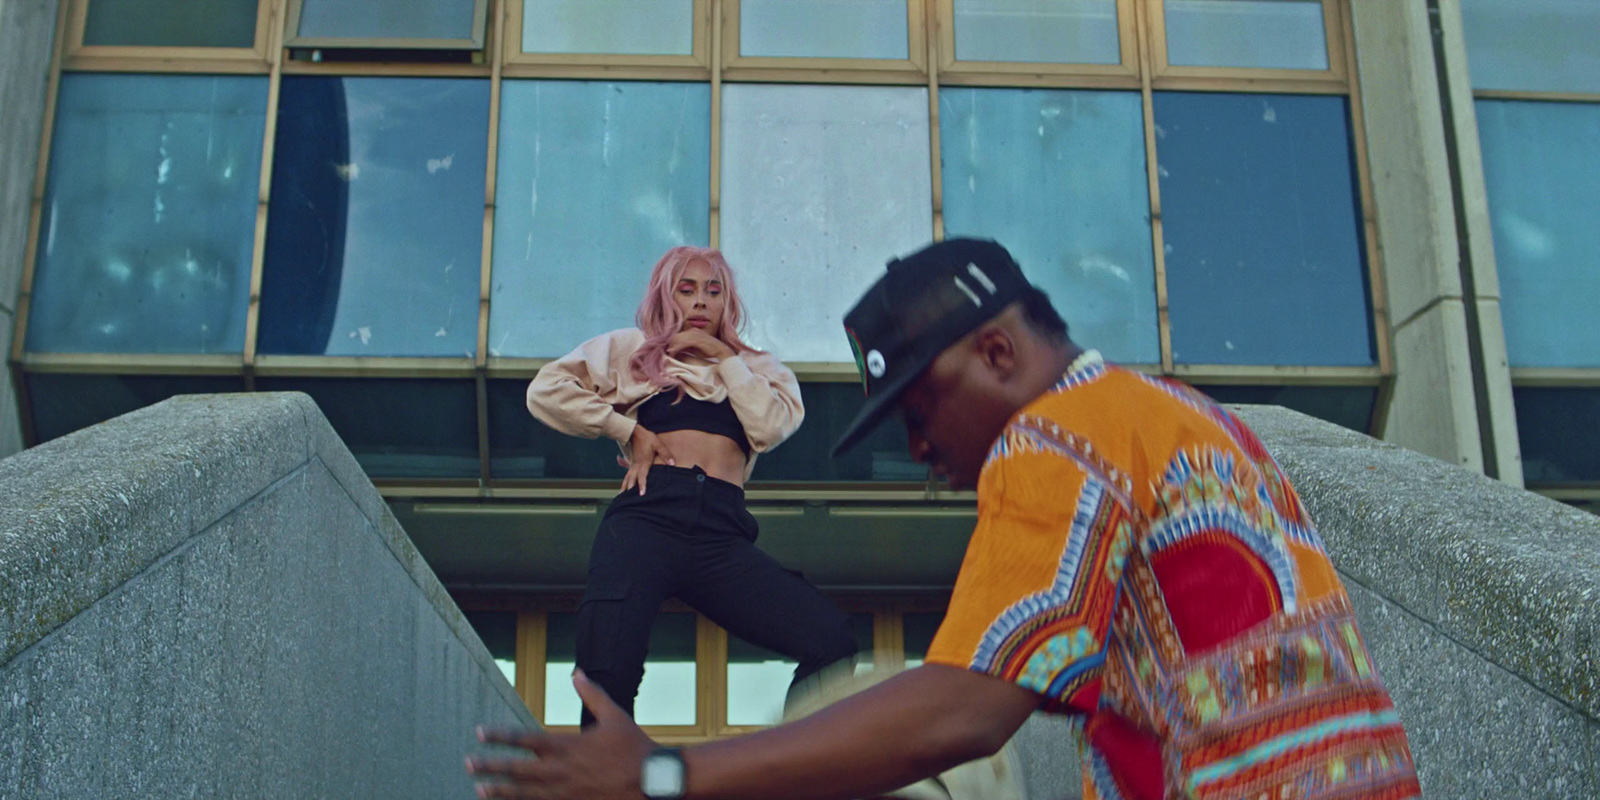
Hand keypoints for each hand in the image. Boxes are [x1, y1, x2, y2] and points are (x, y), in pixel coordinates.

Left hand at [466, 671, 656, 799]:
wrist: (654, 782)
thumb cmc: (634, 747)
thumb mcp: (614, 715)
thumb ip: (591, 694)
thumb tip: (576, 672)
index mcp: (569, 745)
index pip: (526, 740)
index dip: (501, 736)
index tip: (481, 733)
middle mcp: (562, 771)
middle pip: (518, 770)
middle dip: (491, 766)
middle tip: (468, 763)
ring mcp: (566, 793)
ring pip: (525, 794)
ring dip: (500, 791)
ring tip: (479, 789)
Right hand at [622, 425, 674, 495]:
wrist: (635, 432)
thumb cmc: (647, 438)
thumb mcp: (658, 444)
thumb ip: (665, 453)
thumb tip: (672, 463)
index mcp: (644, 462)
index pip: (642, 475)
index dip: (642, 485)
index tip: (642, 494)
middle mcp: (636, 465)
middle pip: (632, 479)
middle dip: (630, 489)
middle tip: (628, 500)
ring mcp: (633, 464)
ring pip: (628, 478)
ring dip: (625, 487)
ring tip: (622, 496)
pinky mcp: (632, 464)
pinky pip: (627, 475)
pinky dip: (625, 482)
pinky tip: (623, 488)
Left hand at [666, 329, 734, 360]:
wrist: (721, 352)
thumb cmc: (708, 351)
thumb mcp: (695, 348)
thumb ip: (686, 346)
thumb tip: (675, 350)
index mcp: (692, 331)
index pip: (677, 335)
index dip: (670, 342)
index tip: (664, 349)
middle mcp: (693, 330)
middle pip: (676, 336)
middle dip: (668, 344)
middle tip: (662, 352)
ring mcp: (695, 334)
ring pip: (678, 339)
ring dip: (671, 346)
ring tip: (666, 353)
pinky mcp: (697, 339)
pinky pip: (683, 343)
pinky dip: (676, 348)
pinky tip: (672, 353)